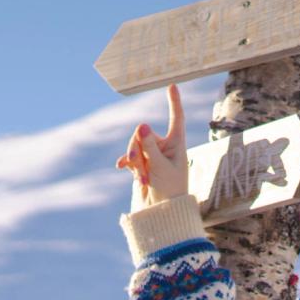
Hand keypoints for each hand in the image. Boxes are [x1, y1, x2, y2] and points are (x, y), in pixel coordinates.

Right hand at [115, 82, 190, 210]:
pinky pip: (130, 157)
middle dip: (137, 147)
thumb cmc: (169, 192)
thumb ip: (149, 147)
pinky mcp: (141, 166)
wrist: (160, 215)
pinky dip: (128, 162)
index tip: (171, 85)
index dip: (174, 102)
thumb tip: (141, 125)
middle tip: (138, 164)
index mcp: (177, 145)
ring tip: (141, 177)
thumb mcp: (159, 168)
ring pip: (135, 145)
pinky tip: (121, 167)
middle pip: (144, 134)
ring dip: (135, 160)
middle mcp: (165, 147)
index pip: (176, 118)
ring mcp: (152, 156)